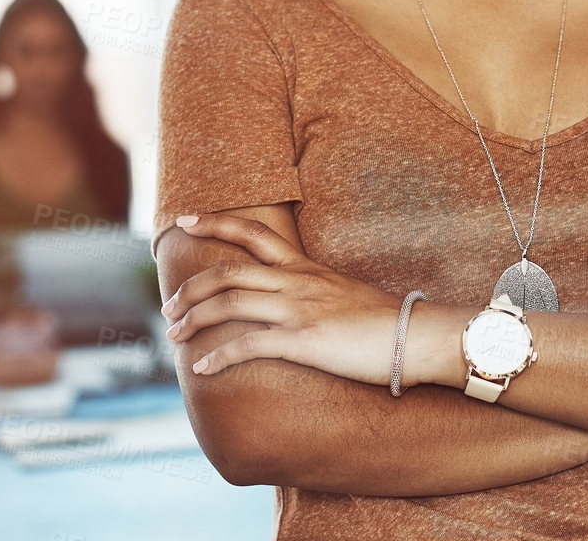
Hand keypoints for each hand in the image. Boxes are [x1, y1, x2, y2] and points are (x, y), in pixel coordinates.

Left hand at [160, 212, 402, 382]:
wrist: (420, 335)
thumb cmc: (387, 321)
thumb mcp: (344, 293)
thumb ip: (315, 292)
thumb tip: (296, 303)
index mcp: (306, 268)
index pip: (254, 234)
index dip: (215, 222)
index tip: (185, 219)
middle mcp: (297, 282)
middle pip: (227, 272)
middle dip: (189, 288)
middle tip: (167, 306)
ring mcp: (299, 310)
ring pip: (229, 303)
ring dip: (194, 318)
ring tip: (174, 334)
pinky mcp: (304, 340)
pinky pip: (249, 345)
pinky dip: (219, 356)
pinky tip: (203, 367)